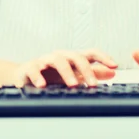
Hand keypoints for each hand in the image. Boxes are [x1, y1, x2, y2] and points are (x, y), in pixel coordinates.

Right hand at [3, 48, 117, 88]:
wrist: (24, 77)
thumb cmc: (52, 76)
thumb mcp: (74, 75)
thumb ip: (93, 74)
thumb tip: (112, 73)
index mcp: (72, 58)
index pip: (90, 53)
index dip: (103, 57)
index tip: (115, 66)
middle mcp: (60, 56)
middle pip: (76, 56)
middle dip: (86, 70)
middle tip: (94, 85)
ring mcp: (45, 60)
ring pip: (58, 60)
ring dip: (66, 72)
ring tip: (73, 85)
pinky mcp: (30, 67)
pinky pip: (34, 69)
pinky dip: (38, 76)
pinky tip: (42, 85)